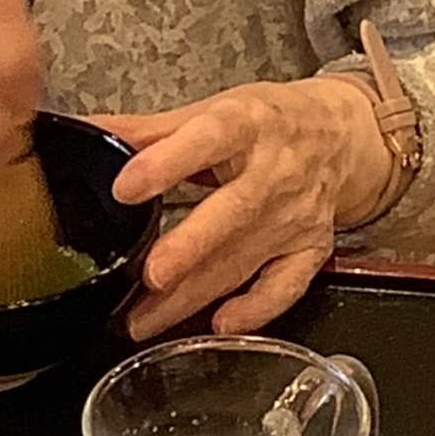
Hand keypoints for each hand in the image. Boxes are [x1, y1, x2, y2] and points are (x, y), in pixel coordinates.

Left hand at [93, 78, 393, 339]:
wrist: (341, 134)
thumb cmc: (268, 124)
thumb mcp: (212, 111)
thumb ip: (151, 132)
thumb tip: (93, 131)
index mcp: (247, 124)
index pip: (208, 139)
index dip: (167, 163)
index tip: (126, 188)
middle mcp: (275, 172)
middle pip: (232, 214)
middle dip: (189, 250)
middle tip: (149, 277)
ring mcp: (295, 216)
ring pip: (243, 260)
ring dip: (193, 295)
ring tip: (143, 319)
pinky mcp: (310, 249)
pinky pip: (285, 285)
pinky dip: (256, 309)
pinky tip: (221, 324)